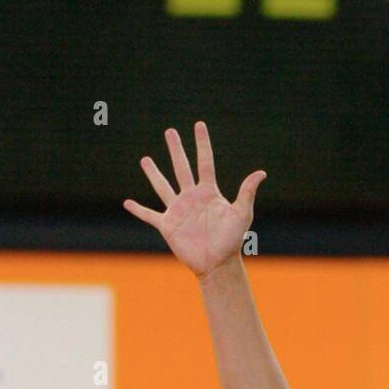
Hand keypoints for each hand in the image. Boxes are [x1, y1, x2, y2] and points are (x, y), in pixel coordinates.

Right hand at [124, 121, 264, 278]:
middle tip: (169, 131)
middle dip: (176, 149)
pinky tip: (127, 203)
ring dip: (153, 174)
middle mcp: (191, 197)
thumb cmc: (232, 240)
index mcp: (208, 192)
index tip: (199, 125)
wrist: (218, 264)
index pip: (204, 162)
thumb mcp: (241, 214)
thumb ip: (247, 193)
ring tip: (145, 160)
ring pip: (163, 187)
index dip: (202, 143)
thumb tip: (261, 172)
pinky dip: (138, 210)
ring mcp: (178, 210)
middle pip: (181, 167)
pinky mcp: (168, 225)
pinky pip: (149, 216)